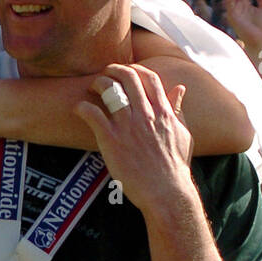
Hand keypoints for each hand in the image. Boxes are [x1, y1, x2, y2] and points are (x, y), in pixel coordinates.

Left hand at [74, 64, 193, 214]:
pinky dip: (82, 107)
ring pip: (109, 90)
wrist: (165, 192)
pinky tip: (79, 108)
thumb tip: (180, 89)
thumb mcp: (183, 134)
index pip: (150, 78)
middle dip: (113, 69)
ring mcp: (128, 126)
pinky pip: (92, 114)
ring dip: (98, 83)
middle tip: (104, 73)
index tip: (126, 70)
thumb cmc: (174, 166)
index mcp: (163, 113)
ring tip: (92, 86)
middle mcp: (146, 115)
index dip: (135, 68)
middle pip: (128, 78)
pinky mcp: (111, 140)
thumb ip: (178, 110)